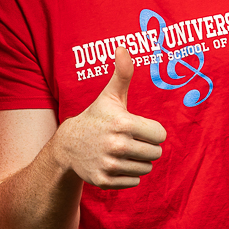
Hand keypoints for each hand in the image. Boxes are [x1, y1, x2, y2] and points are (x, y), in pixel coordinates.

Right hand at [53, 47, 165, 188]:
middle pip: (155, 153)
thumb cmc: (96, 117)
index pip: (160, 135)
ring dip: (138, 161)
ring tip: (122, 151)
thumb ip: (122, 74)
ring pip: (146, 169)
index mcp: (123, 124)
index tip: (138, 127)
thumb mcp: (109, 96)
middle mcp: (117, 146)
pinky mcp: (104, 181)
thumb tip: (123, 47)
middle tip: (130, 140)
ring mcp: (110, 165)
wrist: (68, 145)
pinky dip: (128, 174)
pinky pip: (134, 181)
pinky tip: (114, 163)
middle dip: (146, 147)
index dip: (152, 130)